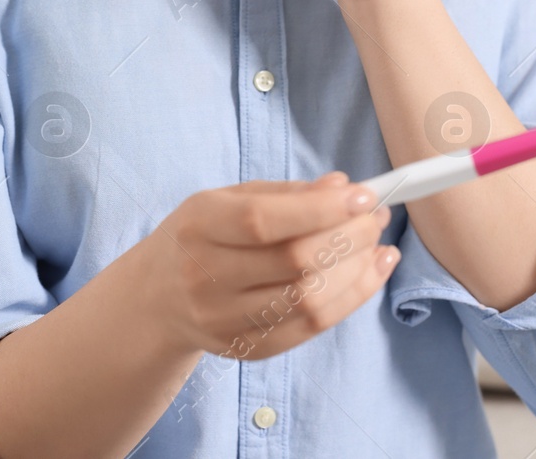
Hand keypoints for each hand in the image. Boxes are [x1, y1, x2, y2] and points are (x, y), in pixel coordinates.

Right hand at [142, 172, 398, 360]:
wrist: (156, 298)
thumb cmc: (200, 236)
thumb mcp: (226, 199)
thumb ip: (285, 193)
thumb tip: (342, 187)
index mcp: (199, 226)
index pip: (263, 222)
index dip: (321, 209)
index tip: (363, 195)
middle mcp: (206, 277)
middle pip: (294, 263)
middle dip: (349, 237)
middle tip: (376, 217)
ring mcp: (225, 320)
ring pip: (309, 302)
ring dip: (358, 271)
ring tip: (379, 245)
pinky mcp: (247, 349)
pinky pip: (310, 329)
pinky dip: (350, 300)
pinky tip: (369, 273)